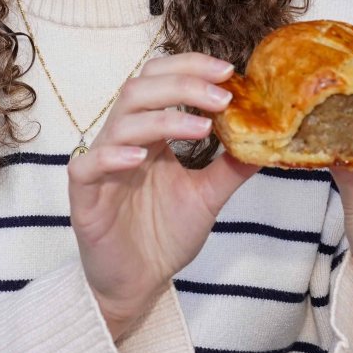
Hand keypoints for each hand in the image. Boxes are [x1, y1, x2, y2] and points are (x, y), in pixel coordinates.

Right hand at [68, 53, 258, 339]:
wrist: (137, 284)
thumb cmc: (163, 235)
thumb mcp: (207, 196)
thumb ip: (231, 166)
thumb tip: (268, 139)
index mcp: (149, 133)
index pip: (160, 79)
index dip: (190, 67)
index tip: (228, 72)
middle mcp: (123, 140)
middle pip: (139, 89)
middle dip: (182, 84)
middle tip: (222, 95)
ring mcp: (101, 164)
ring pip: (120, 121)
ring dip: (163, 117)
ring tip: (201, 127)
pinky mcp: (84, 195)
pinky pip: (88, 164)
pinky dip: (113, 155)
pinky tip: (141, 158)